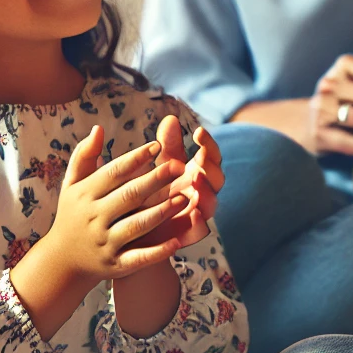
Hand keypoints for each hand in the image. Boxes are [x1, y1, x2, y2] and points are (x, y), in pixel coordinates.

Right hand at [11, 125, 186, 339]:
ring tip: (184, 198)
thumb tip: (99, 128)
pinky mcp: (115, 265)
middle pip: (129, 196)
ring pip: (137, 226)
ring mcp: (105, 243)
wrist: (62, 261)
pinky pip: (138, 258)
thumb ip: (84, 156)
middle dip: (155, 180)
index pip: (114, 173)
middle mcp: (94, 218)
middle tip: (179, 165)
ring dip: (161, 213)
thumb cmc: (73, 214)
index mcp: (85, 195)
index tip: (157, 145)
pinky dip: (157, 252)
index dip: (136, 158)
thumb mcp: (72, 185)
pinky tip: (177, 242)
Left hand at [135, 116, 223, 248]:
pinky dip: (199, 223)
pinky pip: (200, 230)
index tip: (198, 131)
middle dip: (211, 167)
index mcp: (197, 173)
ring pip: (211, 203)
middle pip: (216, 178)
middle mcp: (201, 192)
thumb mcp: (158, 167)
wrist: (135, 232)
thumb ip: (167, 146)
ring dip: (207, 192)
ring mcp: (197, 213)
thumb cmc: (148, 194)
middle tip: (200, 158)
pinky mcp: (188, 234)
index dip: (208, 144)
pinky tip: (193, 214)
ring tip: (196, 180)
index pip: (211, 156)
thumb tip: (170, 118)